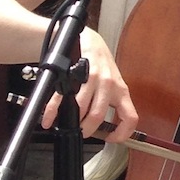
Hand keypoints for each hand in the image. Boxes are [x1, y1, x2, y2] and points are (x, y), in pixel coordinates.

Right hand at [41, 26, 137, 140]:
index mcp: (121, 90)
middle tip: (80, 132)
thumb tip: (105, 129)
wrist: (88, 40)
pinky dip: (53, 110)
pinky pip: (62, 95)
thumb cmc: (100, 65)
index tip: (110, 138)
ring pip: (81, 107)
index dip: (121, 133)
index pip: (130, 117)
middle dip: (86, 129)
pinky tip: (49, 117)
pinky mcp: (77, 71)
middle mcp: (109, 84)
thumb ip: (110, 104)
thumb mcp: (112, 84)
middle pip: (98, 115)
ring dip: (70, 120)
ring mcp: (93, 77)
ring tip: (66, 124)